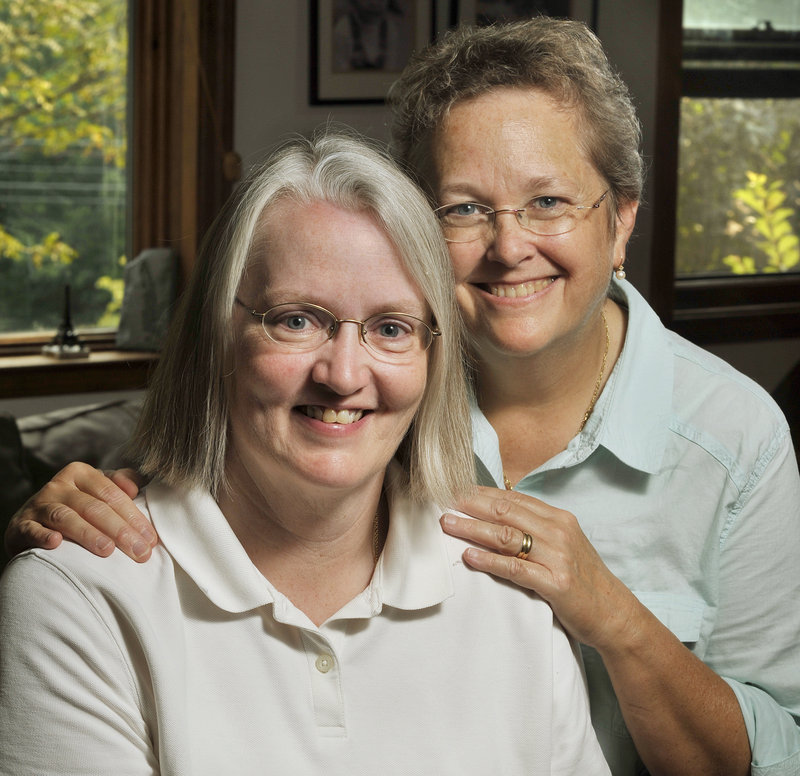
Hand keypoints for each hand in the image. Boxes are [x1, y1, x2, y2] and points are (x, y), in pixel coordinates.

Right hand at [4, 463, 156, 562]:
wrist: (31, 523)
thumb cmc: (75, 507)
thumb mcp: (96, 490)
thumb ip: (119, 484)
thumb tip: (135, 486)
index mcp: (81, 473)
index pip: (112, 494)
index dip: (134, 516)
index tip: (150, 539)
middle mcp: (59, 486)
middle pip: (94, 507)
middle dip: (120, 531)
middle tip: (139, 551)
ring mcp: (38, 505)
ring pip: (66, 517)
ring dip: (88, 534)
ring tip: (107, 550)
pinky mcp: (21, 525)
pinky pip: (32, 530)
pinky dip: (43, 536)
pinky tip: (57, 544)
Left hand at [441, 486, 638, 650]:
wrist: (615, 614)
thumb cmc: (583, 579)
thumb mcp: (563, 544)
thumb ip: (536, 528)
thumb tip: (496, 515)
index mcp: (558, 518)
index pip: (512, 498)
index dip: (481, 493)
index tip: (454, 490)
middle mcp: (558, 531)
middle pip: (505, 511)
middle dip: (470, 504)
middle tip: (442, 501)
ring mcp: (558, 556)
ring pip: (506, 535)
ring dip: (472, 528)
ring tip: (447, 524)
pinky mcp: (556, 583)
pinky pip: (516, 568)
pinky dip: (489, 560)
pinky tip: (469, 556)